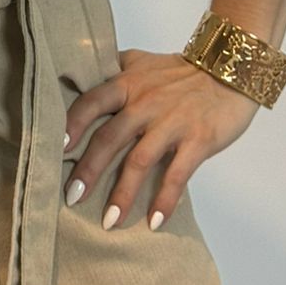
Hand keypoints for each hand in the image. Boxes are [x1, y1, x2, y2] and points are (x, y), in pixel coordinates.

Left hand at [61, 47, 260, 229]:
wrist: (230, 69)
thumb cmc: (180, 71)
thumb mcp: (141, 62)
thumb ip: (113, 72)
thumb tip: (79, 81)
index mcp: (128, 83)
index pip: (91, 102)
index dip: (72, 125)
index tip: (55, 149)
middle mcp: (145, 102)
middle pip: (109, 137)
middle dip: (88, 169)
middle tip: (71, 197)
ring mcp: (172, 123)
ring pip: (140, 161)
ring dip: (123, 194)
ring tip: (108, 222)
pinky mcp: (198, 140)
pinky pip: (178, 175)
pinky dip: (165, 200)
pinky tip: (154, 222)